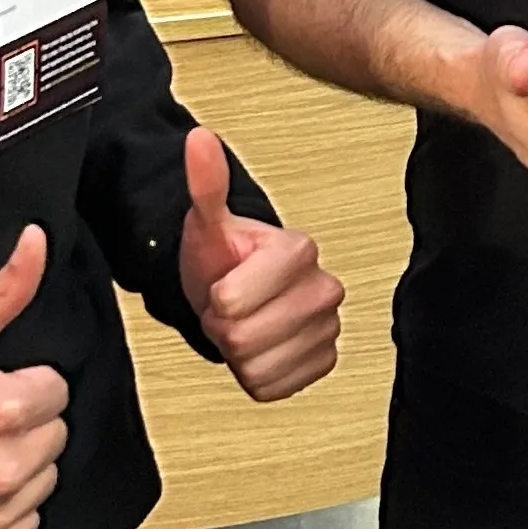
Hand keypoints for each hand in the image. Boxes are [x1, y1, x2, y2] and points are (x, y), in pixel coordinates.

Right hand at [0, 226, 68, 528]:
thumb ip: (3, 291)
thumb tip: (37, 243)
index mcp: (1, 411)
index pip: (56, 389)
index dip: (21, 384)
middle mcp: (0, 469)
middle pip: (53, 435)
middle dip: (22, 425)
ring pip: (42, 482)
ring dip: (15, 468)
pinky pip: (21, 528)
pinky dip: (0, 514)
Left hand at [177, 127, 343, 401]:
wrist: (241, 290)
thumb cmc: (226, 258)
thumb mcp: (209, 223)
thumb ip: (207, 184)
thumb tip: (199, 140)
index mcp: (300, 250)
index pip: (232, 300)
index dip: (216, 299)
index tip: (223, 284)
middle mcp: (325, 288)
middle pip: (244, 338)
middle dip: (225, 328)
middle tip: (230, 308)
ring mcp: (328, 327)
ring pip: (258, 366)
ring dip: (240, 354)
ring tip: (245, 324)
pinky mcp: (325, 361)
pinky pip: (272, 388)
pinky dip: (256, 376)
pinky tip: (261, 348)